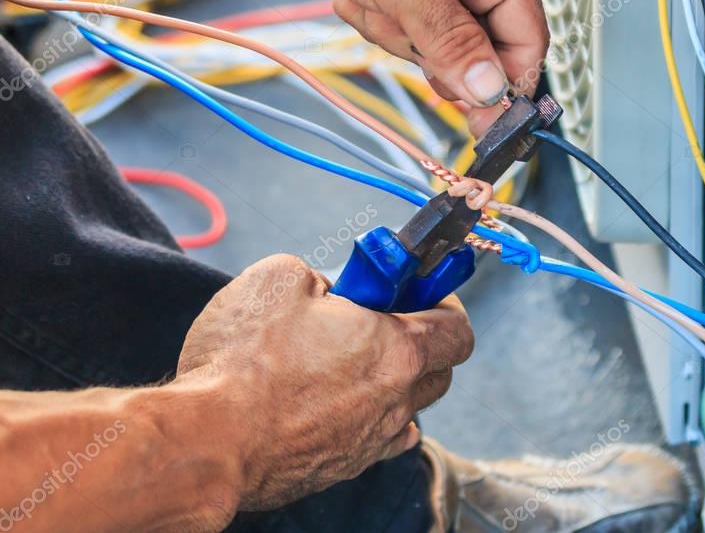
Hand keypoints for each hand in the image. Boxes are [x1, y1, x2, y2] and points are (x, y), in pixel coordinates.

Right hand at [175, 254, 473, 511]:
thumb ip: (322, 275)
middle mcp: (395, 401)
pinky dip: (368, 416)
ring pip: (406, 407)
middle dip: (420, 339)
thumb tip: (328, 289)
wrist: (205, 442)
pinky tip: (333, 398)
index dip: (444, 302)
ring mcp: (369, 442)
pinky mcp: (339, 468)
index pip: (458, 331)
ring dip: (391, 379)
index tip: (418, 289)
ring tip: (344, 358)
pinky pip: (376, 439)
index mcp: (397, 350)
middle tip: (378, 317)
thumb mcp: (280, 277)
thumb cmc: (243, 359)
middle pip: (439, 371)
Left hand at [275, 0, 549, 133]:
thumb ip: (453, 43)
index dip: (502, 86)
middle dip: (426, 44)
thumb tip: (490, 92)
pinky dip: (380, 11)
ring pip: (436, 38)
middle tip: (394, 17)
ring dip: (394, 27)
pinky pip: (410, 20)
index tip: (478, 122)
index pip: (527, 43)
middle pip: (477, 46)